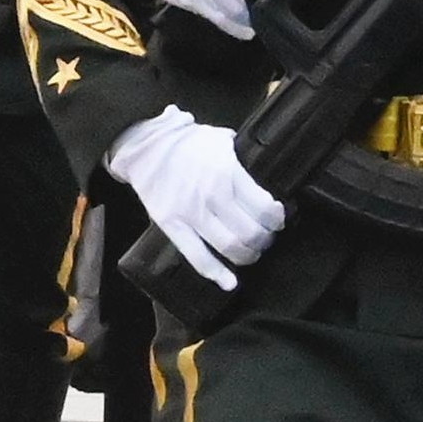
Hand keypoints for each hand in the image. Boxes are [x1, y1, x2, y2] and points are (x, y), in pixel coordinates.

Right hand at [115, 106, 284, 284]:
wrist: (144, 145)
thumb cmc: (184, 141)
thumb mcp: (220, 139)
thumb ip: (241, 157)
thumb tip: (261, 169)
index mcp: (228, 173)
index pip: (264, 208)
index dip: (276, 220)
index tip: (277, 220)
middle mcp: (212, 196)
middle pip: (251, 232)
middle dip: (264, 240)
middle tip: (265, 238)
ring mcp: (191, 213)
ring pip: (230, 247)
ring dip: (246, 255)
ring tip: (249, 252)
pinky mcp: (171, 226)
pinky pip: (197, 256)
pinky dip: (216, 273)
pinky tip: (229, 282)